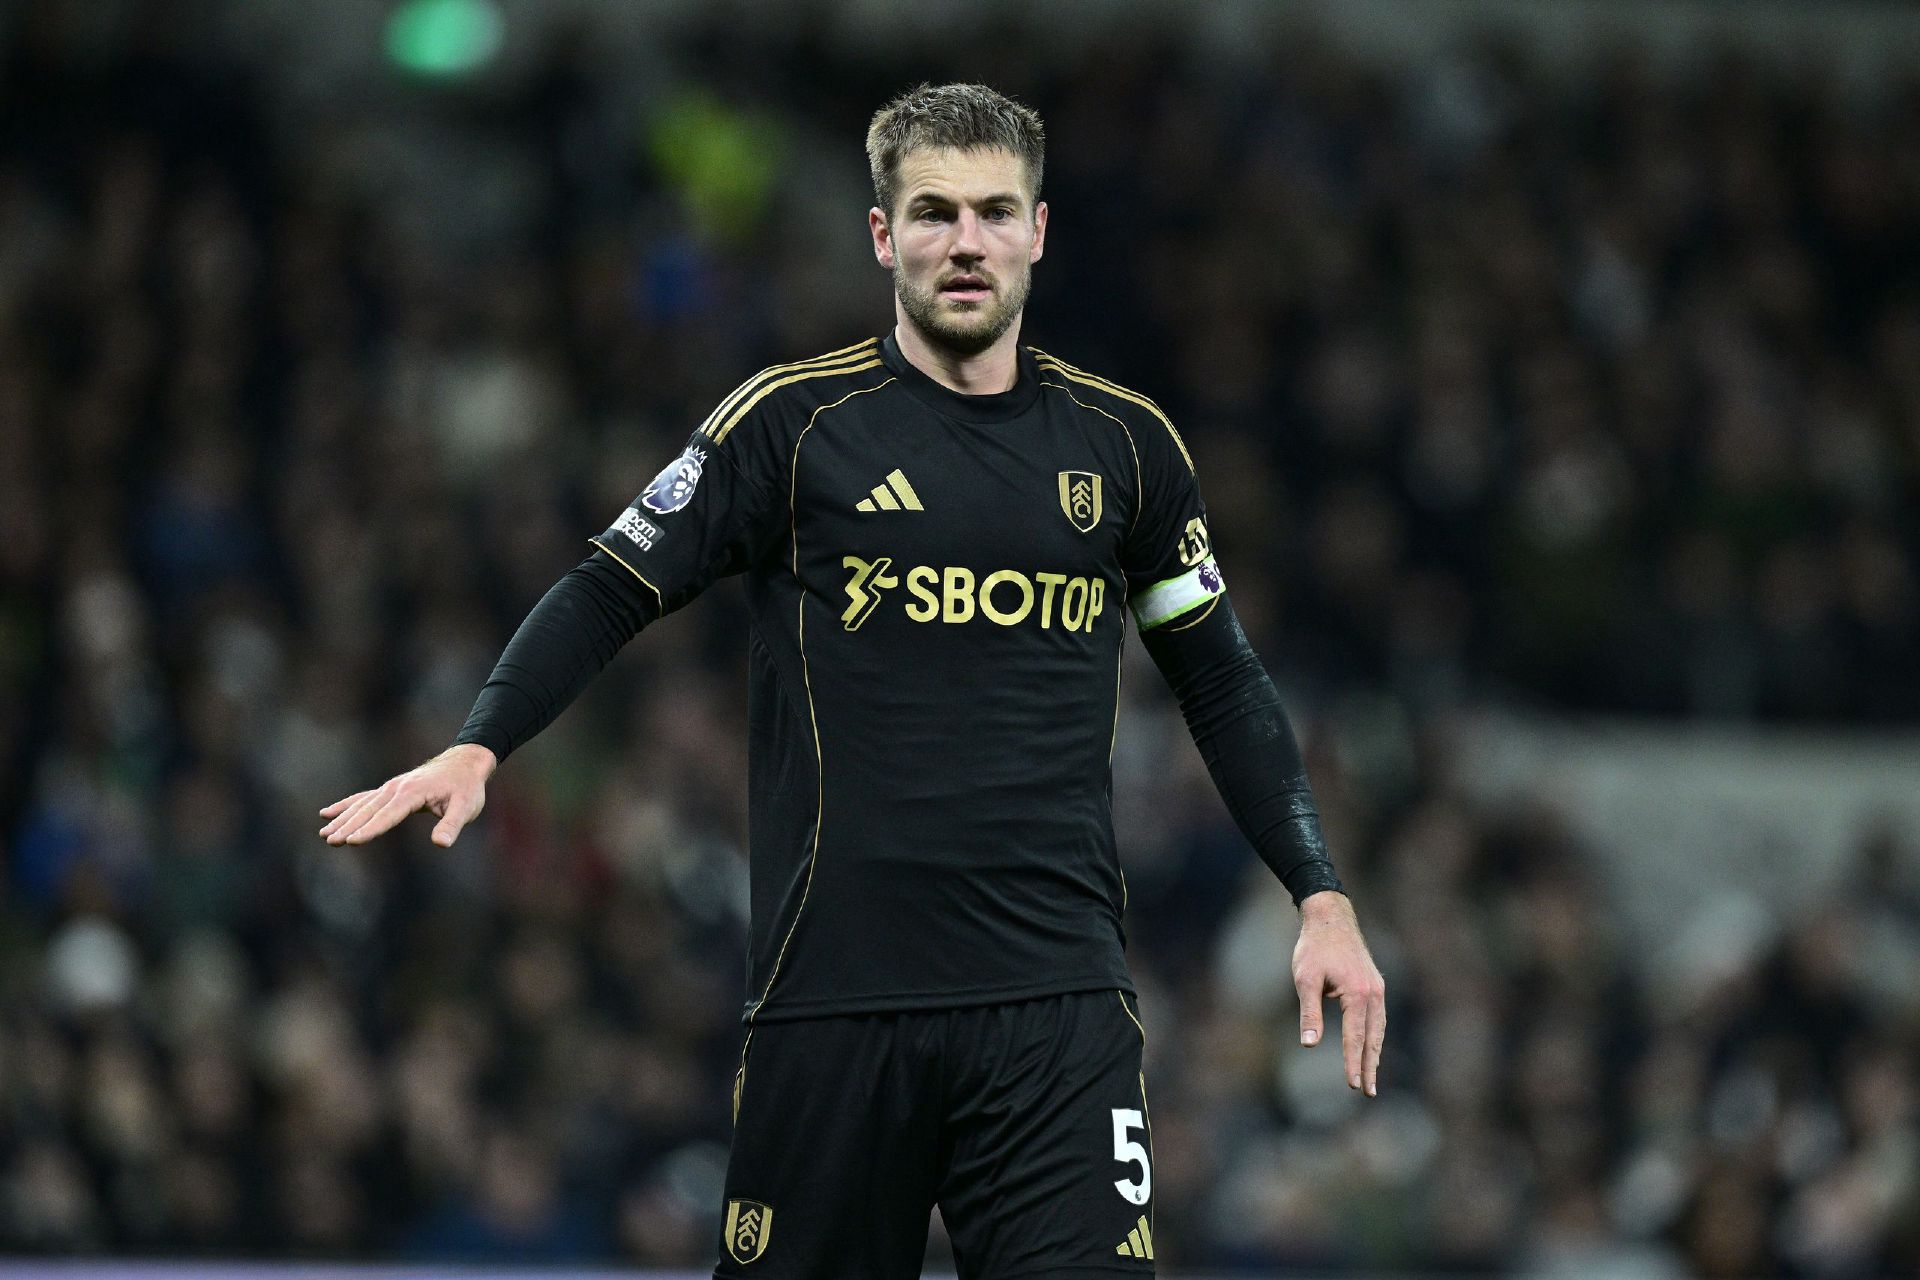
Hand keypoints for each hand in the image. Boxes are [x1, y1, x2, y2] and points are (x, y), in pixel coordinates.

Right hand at [318, 743, 496, 848]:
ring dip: (342, 819)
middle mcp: (397, 788)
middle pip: (369, 809)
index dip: (371, 829)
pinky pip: (363, 798)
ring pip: (362, 804)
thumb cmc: (467, 788)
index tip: (352, 841)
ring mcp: (391, 787)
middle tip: (330, 841)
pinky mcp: (390, 789)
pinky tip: (326, 813)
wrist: (465, 762)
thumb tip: (441, 844)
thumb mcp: (466, 807)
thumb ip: (453, 825)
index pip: (389, 814)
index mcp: (413, 792)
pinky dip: (345, 805)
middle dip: (349, 826)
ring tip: (324, 835)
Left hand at [1292, 890, 1385, 1095]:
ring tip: (1370, 1078)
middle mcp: (1374, 993)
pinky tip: (1369, 1047)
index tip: (1352, 1086)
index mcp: (1358, 994)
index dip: (1353, 1063)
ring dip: (1374, 1054)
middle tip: (1367, 1093)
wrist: (1330, 917)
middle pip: (1373, 1038)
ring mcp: (1377, 989)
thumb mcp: (1305, 979)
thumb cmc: (1314, 947)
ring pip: (1378, 1029)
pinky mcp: (1374, 985)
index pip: (1355, 1037)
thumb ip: (1309, 1012)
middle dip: (1369, 1066)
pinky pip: (1377, 1018)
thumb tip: (1309, 1044)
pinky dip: (1374, 1036)